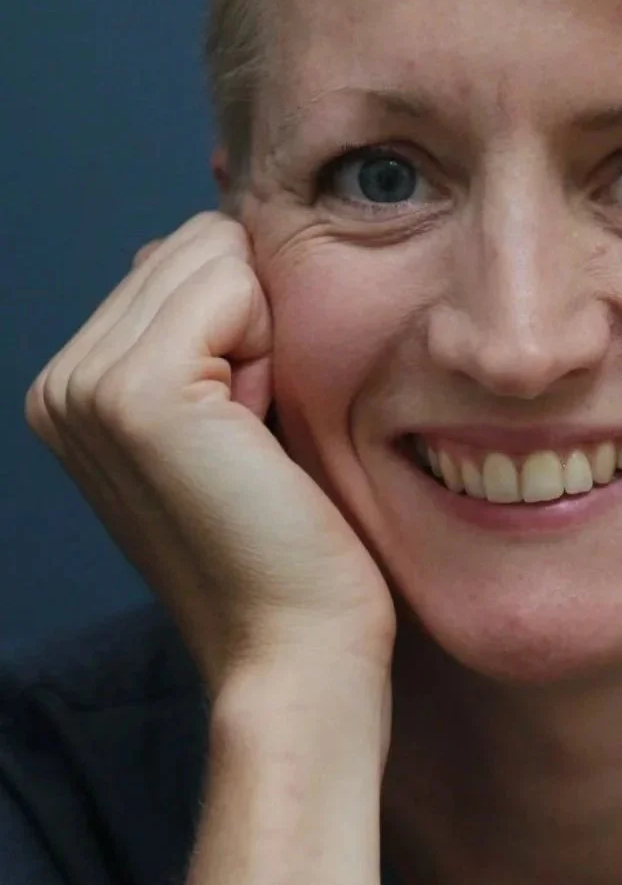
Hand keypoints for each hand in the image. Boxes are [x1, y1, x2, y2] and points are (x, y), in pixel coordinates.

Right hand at [24, 212, 396, 698]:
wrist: (296, 648)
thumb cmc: (289, 540)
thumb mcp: (235, 414)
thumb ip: (198, 325)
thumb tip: (192, 236)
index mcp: (74, 386)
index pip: (184, 256)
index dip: (249, 326)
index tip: (248, 431)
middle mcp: (61, 382)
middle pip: (198, 244)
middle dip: (256, 322)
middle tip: (257, 437)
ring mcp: (88, 386)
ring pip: (217, 255)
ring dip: (267, 336)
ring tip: (257, 438)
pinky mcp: (137, 393)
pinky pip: (235, 282)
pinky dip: (273, 345)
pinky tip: (260, 431)